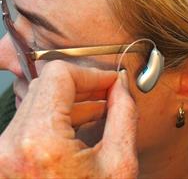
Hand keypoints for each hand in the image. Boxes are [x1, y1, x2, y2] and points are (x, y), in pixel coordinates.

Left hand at [0, 61, 137, 178]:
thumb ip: (124, 116)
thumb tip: (122, 88)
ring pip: (37, 102)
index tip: (111, 82)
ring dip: (72, 101)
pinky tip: (80, 125)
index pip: (59, 75)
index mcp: (40, 142)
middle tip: (110, 93)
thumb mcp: (119, 165)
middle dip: (84, 86)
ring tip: (100, 109)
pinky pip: (31, 122)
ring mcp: (1, 154)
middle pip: (47, 86)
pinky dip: (58, 118)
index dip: (91, 73)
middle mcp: (10, 145)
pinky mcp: (4, 159)